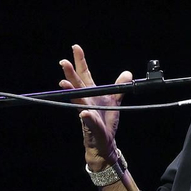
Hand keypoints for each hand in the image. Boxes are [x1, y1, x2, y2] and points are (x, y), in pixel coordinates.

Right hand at [58, 44, 132, 169]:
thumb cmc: (105, 121)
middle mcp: (86, 102)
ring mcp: (87, 113)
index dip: (80, 61)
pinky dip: (87, 117)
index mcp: (91, 94)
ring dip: (71, 92)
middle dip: (70, 74)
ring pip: (78, 101)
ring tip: (63, 83)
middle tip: (63, 62)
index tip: (75, 47)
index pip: (84, 75)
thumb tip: (127, 73)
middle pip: (77, 85)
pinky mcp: (91, 127)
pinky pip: (89, 122)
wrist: (103, 143)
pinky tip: (84, 113)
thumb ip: (119, 88)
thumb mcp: (114, 102)